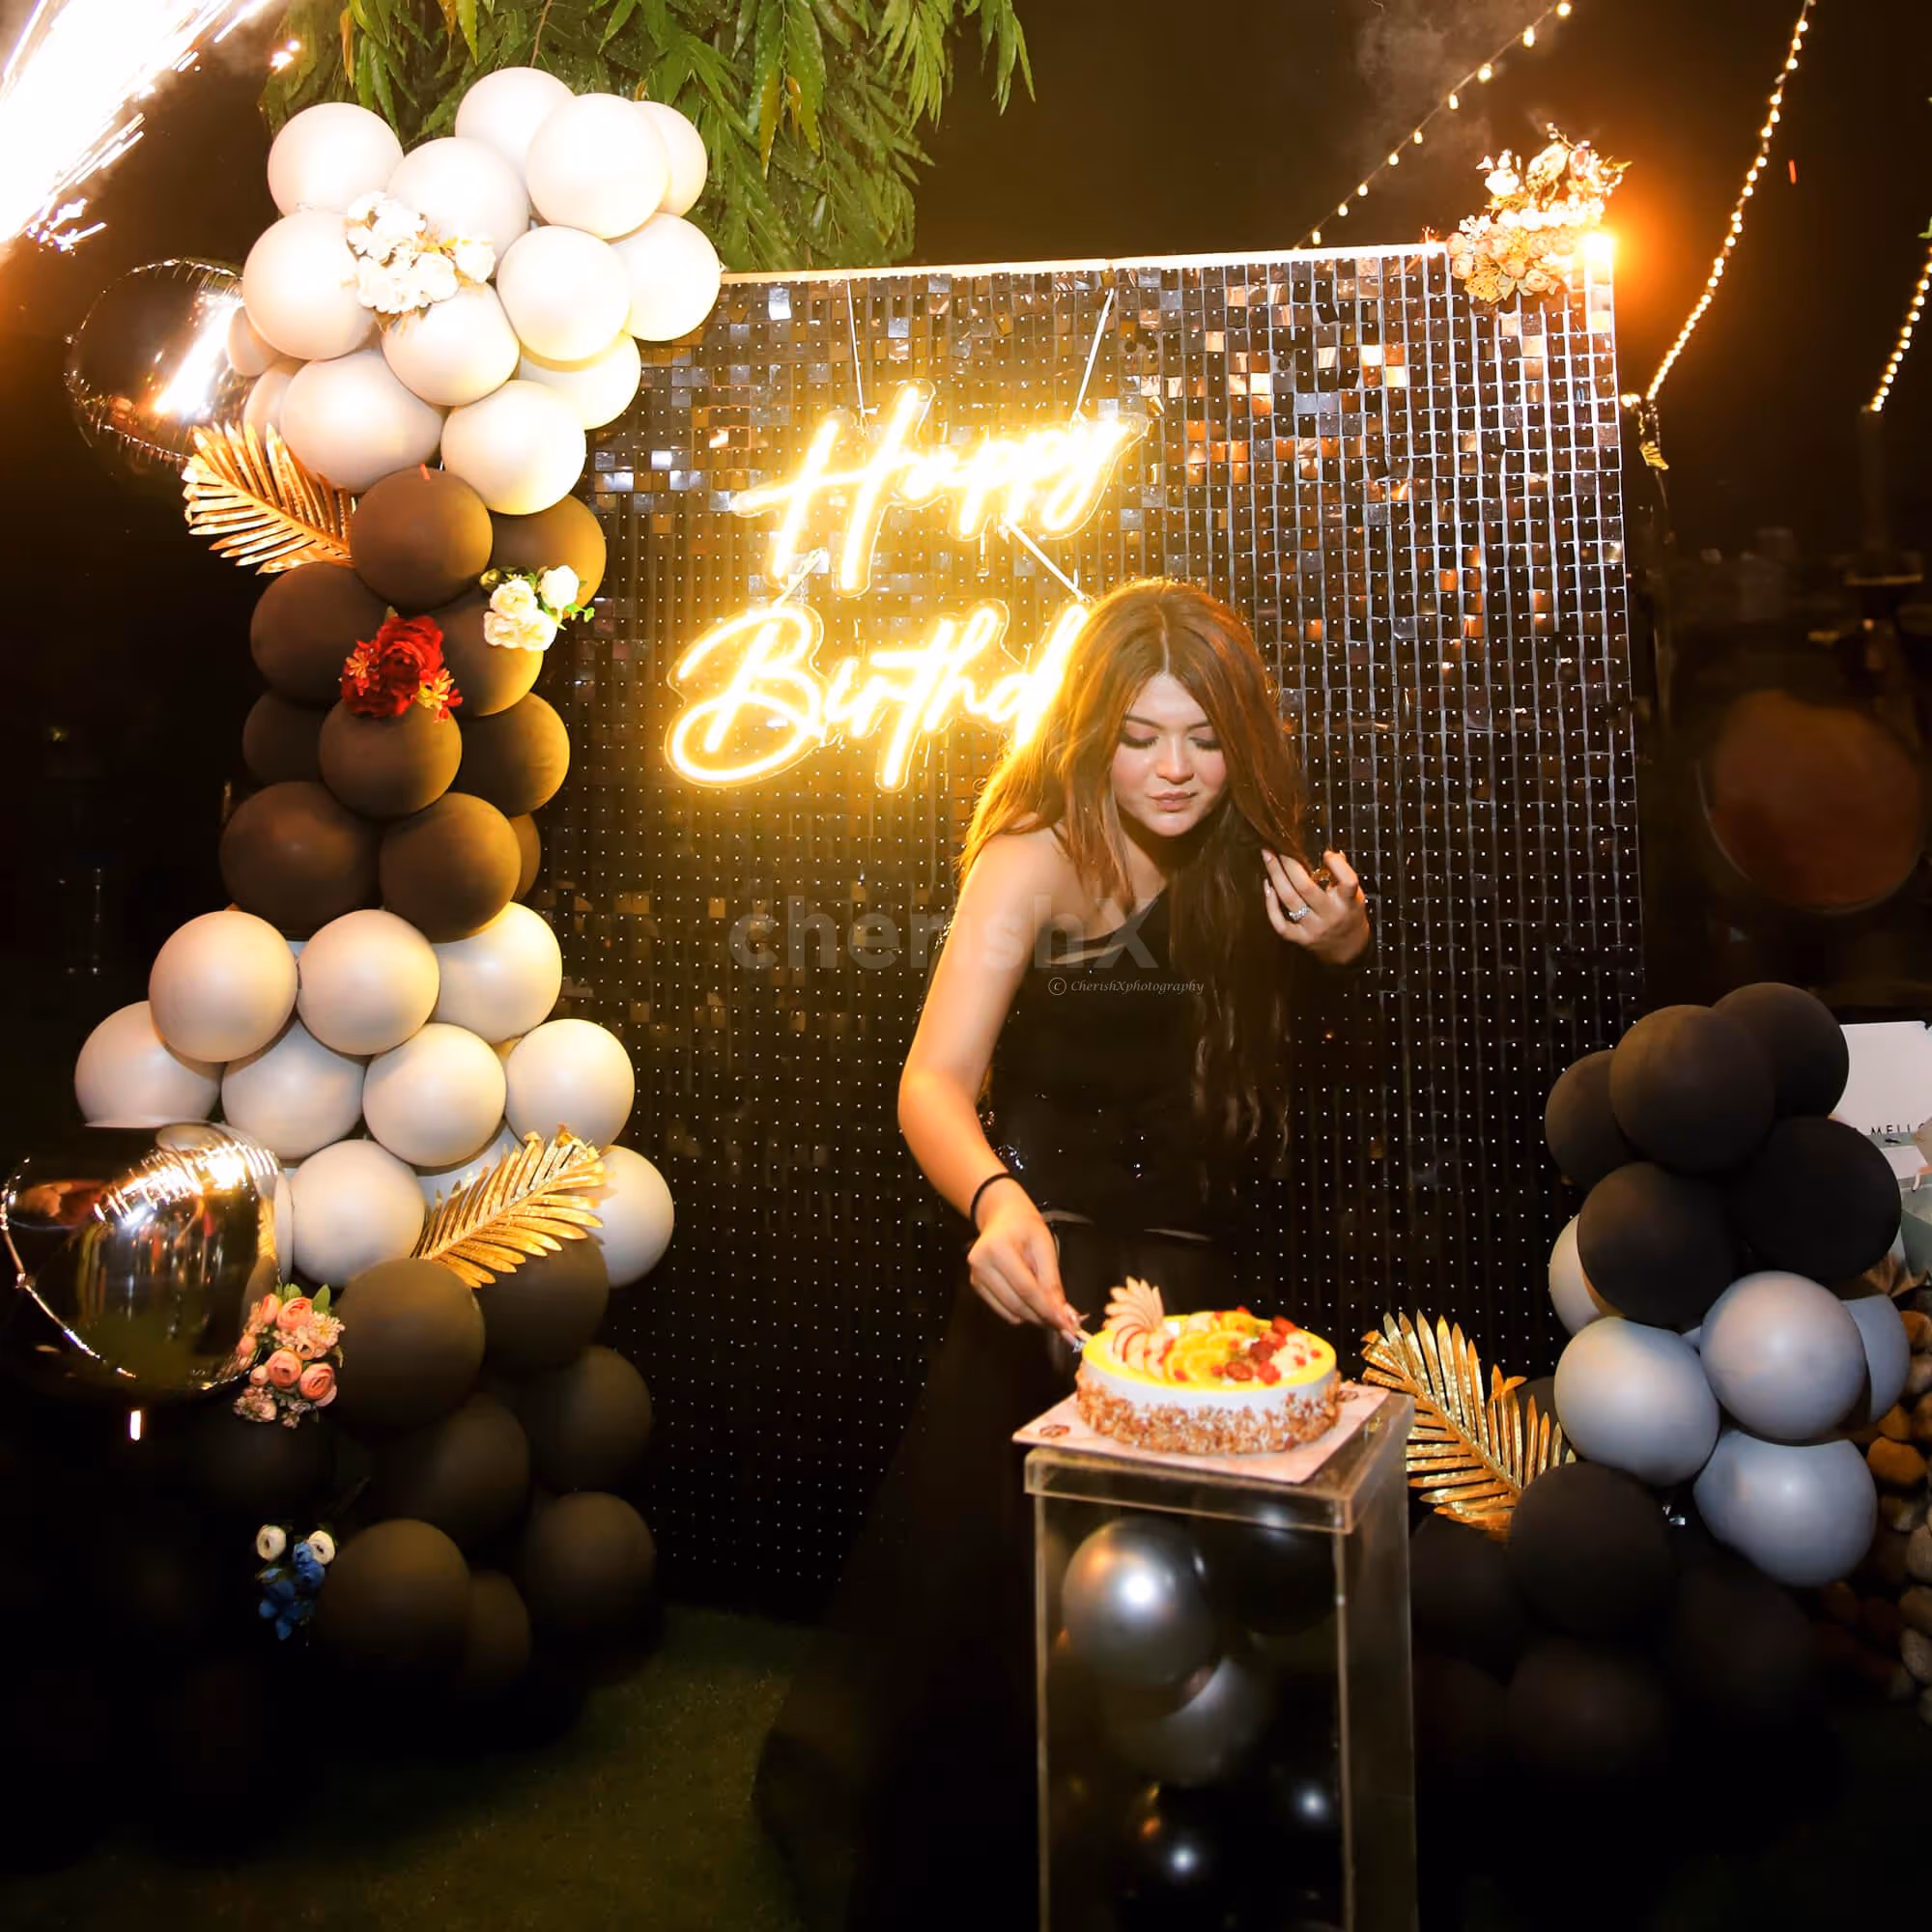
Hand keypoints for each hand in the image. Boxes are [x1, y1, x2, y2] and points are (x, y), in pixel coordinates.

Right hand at [968, 1191, 1084, 1339]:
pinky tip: (1029, 1299)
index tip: (1067, 1324)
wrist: (1002, 1217)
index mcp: (998, 1249)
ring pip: (1009, 1312)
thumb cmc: (1025, 1227)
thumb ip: (1052, 1282)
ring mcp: (975, 1276)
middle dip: (1042, 1316)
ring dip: (1032, 1315)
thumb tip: (1063, 1313)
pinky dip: (1020, 1311)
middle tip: (1063, 1322)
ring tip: (1047, 1304)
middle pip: (1017, 1304)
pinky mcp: (976, 1285)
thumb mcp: (1045, 1247)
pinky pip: (1002, 1310)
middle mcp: (981, 1264)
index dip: (1048, 1310)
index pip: (1026, 1289)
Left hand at [1263, 848, 1370, 964]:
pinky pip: (1280, 922)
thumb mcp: (1355, 896)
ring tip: (1268, 857)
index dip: (1337, 865)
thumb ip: (1343, 876)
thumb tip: (1330, 852)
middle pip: (1306, 888)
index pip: (1347, 882)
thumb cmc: (1350, 915)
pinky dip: (1271, 905)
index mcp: (1348, 902)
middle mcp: (1331, 915)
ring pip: (1289, 900)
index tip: (1326, 853)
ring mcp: (1314, 928)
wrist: (1349, 950)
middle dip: (1290, 864)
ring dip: (1276, 876)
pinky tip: (1268, 887)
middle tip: (1279, 847)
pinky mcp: (1301, 939)